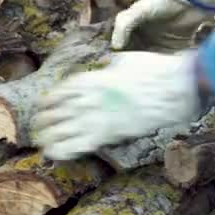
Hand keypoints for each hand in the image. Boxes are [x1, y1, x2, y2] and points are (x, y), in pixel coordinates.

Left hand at [32, 51, 201, 160]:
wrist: (177, 86)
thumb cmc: (155, 69)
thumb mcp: (126, 60)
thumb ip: (110, 66)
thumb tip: (106, 66)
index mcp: (92, 79)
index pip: (60, 91)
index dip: (48, 100)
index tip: (42, 105)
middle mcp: (89, 97)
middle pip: (56, 112)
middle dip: (44, 120)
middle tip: (36, 127)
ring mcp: (98, 116)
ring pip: (61, 129)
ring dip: (48, 136)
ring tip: (39, 143)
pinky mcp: (109, 134)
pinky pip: (78, 145)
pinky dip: (64, 150)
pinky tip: (53, 154)